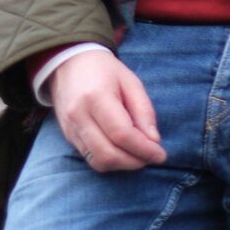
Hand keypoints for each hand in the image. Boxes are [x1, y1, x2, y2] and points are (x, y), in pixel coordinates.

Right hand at [47, 51, 166, 172]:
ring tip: (139, 156)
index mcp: (96, 97)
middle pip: (108, 154)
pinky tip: (123, 152)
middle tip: (152, 157)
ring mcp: (70, 128)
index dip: (144, 149)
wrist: (70, 64)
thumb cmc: (104, 70)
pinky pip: (90, 158)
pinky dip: (110, 161)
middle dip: (135, 162)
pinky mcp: (69, 137)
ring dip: (123, 165)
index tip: (161, 154)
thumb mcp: (131, 82)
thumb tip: (154, 140)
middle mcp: (79, 116)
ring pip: (98, 162)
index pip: (122, 134)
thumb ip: (144, 110)